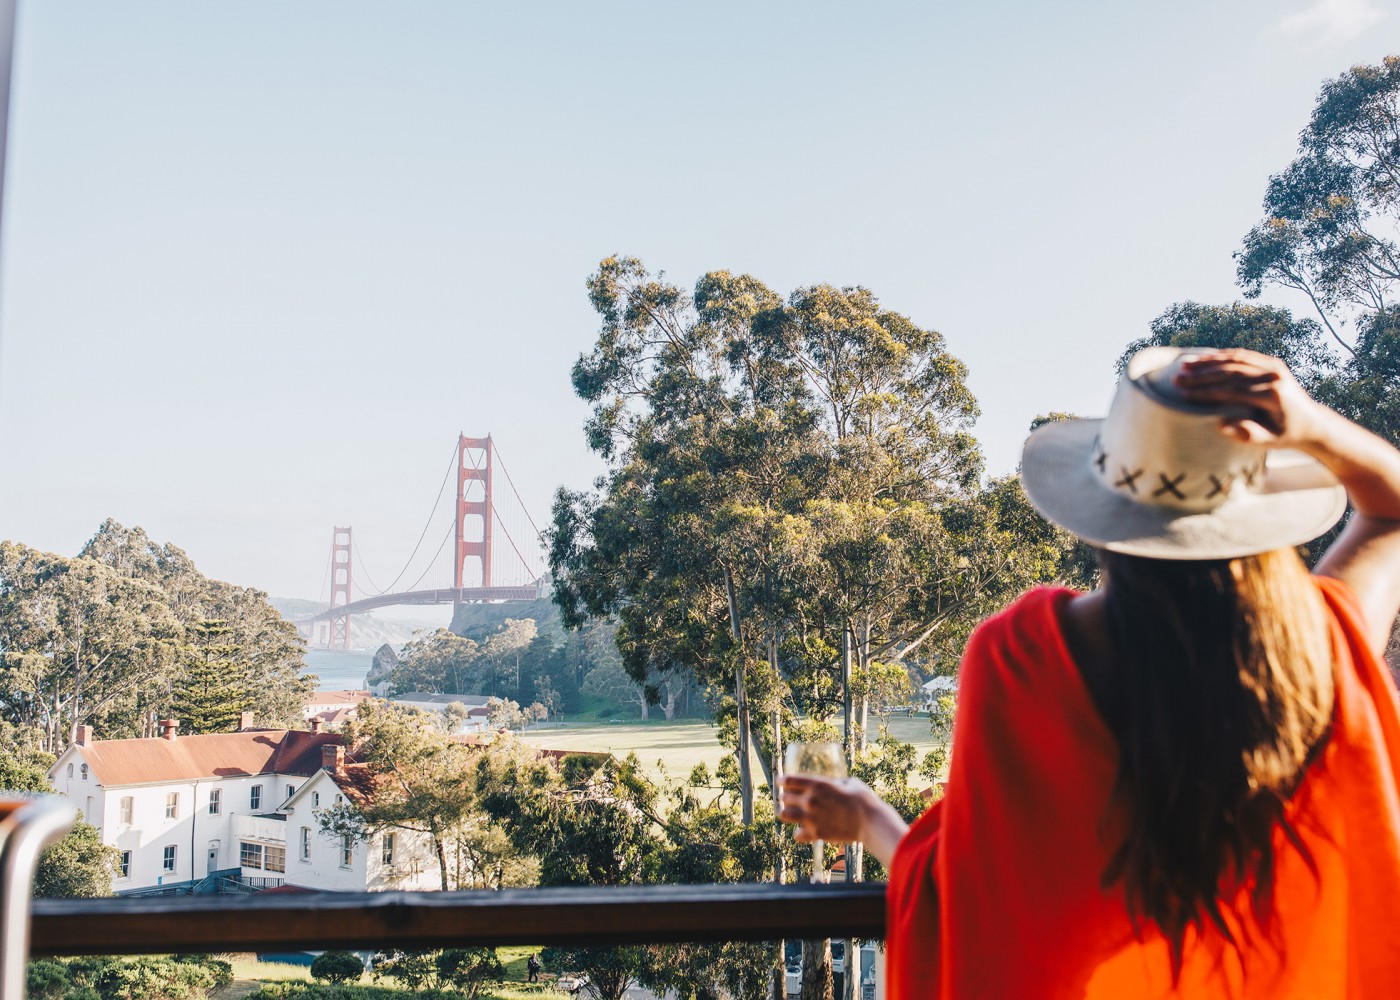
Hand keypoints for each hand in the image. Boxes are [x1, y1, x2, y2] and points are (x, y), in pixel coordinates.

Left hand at [779, 774, 876, 843]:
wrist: (871, 822)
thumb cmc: (862, 798)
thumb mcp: (847, 782)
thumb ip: (834, 783)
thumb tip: (831, 783)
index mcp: (817, 784)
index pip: (788, 780)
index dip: (781, 780)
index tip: (780, 782)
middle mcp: (810, 800)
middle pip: (784, 797)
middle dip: (785, 797)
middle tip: (788, 798)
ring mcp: (811, 818)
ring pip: (784, 815)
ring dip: (786, 813)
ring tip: (790, 813)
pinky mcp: (816, 834)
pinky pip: (797, 835)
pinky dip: (799, 833)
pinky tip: (803, 831)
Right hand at [1170, 349, 1328, 448]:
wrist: (1312, 422)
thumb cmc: (1286, 435)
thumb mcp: (1270, 441)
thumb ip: (1248, 434)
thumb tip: (1222, 425)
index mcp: (1272, 394)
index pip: (1231, 390)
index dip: (1205, 391)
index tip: (1183, 394)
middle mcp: (1273, 375)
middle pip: (1230, 372)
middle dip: (1200, 375)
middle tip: (1177, 378)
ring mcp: (1273, 366)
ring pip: (1235, 359)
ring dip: (1208, 361)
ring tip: (1184, 365)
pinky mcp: (1271, 363)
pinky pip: (1243, 356)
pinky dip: (1222, 356)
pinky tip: (1203, 359)